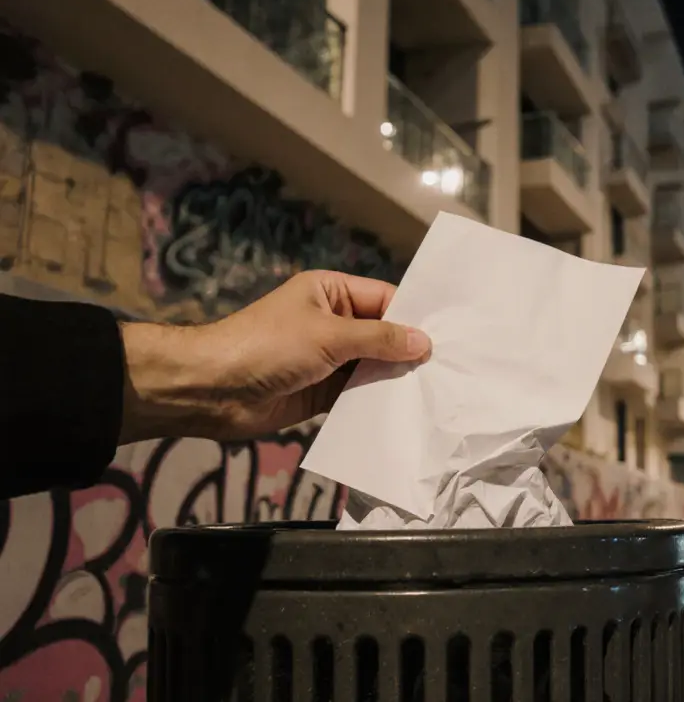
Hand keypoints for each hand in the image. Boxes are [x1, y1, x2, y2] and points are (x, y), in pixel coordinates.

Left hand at [118, 271, 431, 443]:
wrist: (212, 391)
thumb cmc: (268, 346)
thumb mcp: (328, 336)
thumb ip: (379, 340)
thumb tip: (424, 343)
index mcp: (331, 293)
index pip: (385, 299)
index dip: (415, 316)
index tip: (450, 335)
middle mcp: (333, 322)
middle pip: (383, 334)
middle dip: (409, 350)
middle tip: (452, 367)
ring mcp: (329, 359)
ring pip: (374, 366)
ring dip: (396, 378)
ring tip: (438, 390)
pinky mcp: (323, 392)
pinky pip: (359, 393)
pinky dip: (378, 400)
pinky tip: (407, 410)